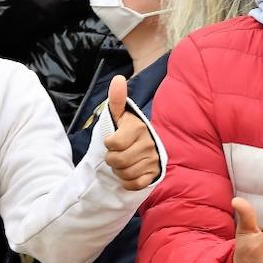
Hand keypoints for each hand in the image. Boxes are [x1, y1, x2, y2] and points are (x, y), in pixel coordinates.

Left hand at [103, 75, 159, 190]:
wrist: (145, 145)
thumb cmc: (127, 130)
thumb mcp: (120, 115)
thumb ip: (117, 99)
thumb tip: (118, 79)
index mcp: (138, 128)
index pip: (113, 144)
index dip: (108, 144)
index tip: (111, 141)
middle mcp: (148, 144)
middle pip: (118, 161)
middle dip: (111, 159)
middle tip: (115, 155)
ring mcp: (152, 160)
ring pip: (125, 173)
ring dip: (119, 171)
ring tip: (122, 163)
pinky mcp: (154, 174)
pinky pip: (135, 184)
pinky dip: (128, 182)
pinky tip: (128, 173)